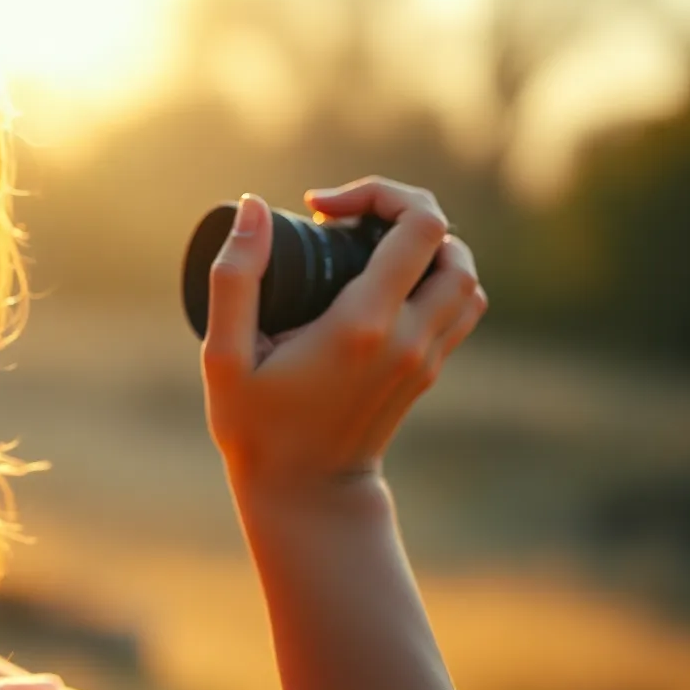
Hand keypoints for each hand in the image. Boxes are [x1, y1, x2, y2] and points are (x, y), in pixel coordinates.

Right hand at [200, 177, 487, 501]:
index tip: (321, 210)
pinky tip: (383, 285)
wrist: (305, 495)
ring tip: (367, 252)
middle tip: (343, 225)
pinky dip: (434, 278)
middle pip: (451, 243)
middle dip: (400, 213)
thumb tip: (253, 206)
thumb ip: (235, 277)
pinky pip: (460, 305)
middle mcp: (410, 336)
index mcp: (364, 324)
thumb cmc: (255, 427)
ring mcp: (427, 357)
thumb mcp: (224, 356)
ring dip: (425, 247)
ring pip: (465, 274)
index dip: (378, 194)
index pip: (419, 225)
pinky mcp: (430, 371)